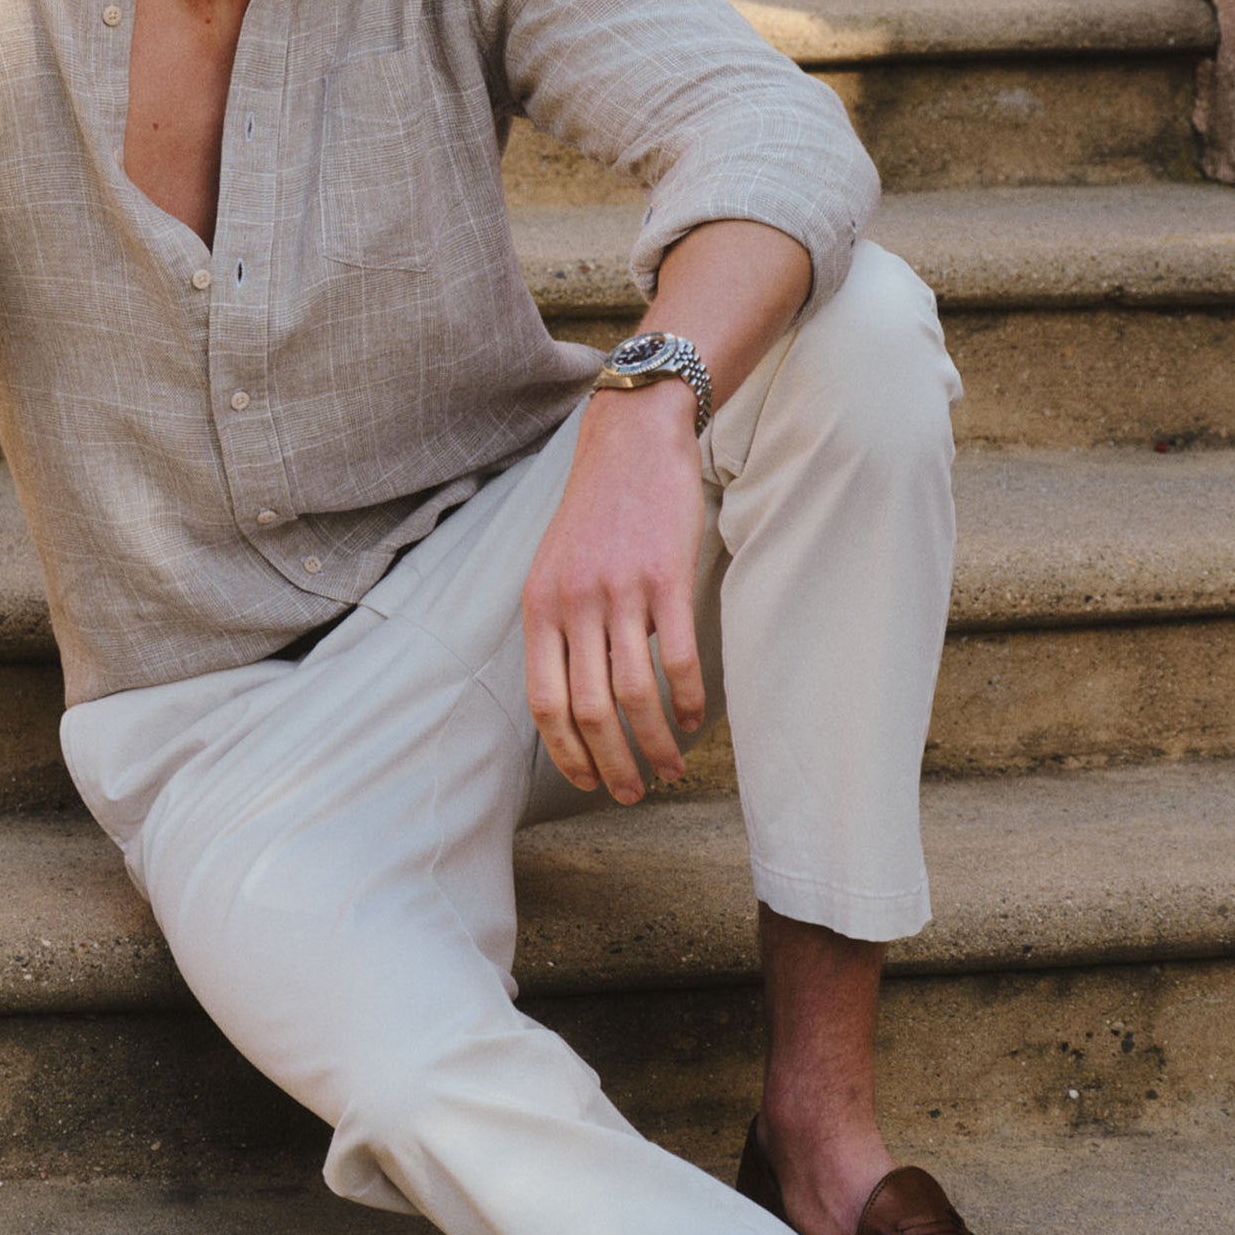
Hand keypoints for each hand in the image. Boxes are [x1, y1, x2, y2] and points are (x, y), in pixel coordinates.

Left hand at [523, 384, 705, 804]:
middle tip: (633, 793)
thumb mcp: (554, 570)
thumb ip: (558, 629)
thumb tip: (573, 699)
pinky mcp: (667, 578)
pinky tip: (696, 719)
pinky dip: (689, 701)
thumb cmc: (596, 513)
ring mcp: (621, 592)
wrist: (631, 442)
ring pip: (636, 695)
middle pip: (590, 711)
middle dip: (613, 765)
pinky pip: (679, 659)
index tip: (588, 782)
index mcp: (539, 608)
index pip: (544, 703)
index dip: (566, 753)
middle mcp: (574, 604)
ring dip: (656, 745)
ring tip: (671, 768)